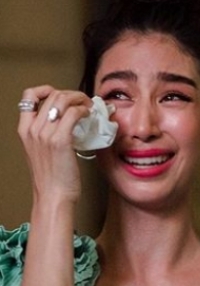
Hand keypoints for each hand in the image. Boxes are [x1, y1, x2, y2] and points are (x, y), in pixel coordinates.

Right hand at [17, 85, 92, 203]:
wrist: (53, 196)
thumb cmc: (52, 178)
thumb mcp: (42, 151)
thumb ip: (48, 134)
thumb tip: (68, 121)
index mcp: (24, 130)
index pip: (28, 97)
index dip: (46, 89)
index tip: (62, 94)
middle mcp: (32, 129)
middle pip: (51, 95)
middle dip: (72, 94)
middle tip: (85, 102)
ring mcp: (45, 134)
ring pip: (63, 100)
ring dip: (80, 99)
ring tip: (89, 107)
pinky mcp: (60, 141)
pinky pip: (73, 114)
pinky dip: (84, 110)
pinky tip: (89, 116)